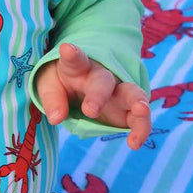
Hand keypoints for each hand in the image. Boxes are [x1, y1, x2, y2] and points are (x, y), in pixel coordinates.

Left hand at [35, 42, 150, 149]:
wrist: (82, 85)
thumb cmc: (64, 82)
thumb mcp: (50, 85)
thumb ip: (52, 99)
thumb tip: (56, 118)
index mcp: (79, 68)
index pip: (76, 60)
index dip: (72, 55)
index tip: (67, 50)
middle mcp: (102, 77)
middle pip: (104, 81)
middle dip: (99, 94)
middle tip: (90, 110)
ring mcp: (119, 92)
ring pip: (132, 93)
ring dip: (137, 102)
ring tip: (141, 110)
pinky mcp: (128, 111)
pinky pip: (139, 118)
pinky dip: (141, 129)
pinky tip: (134, 143)